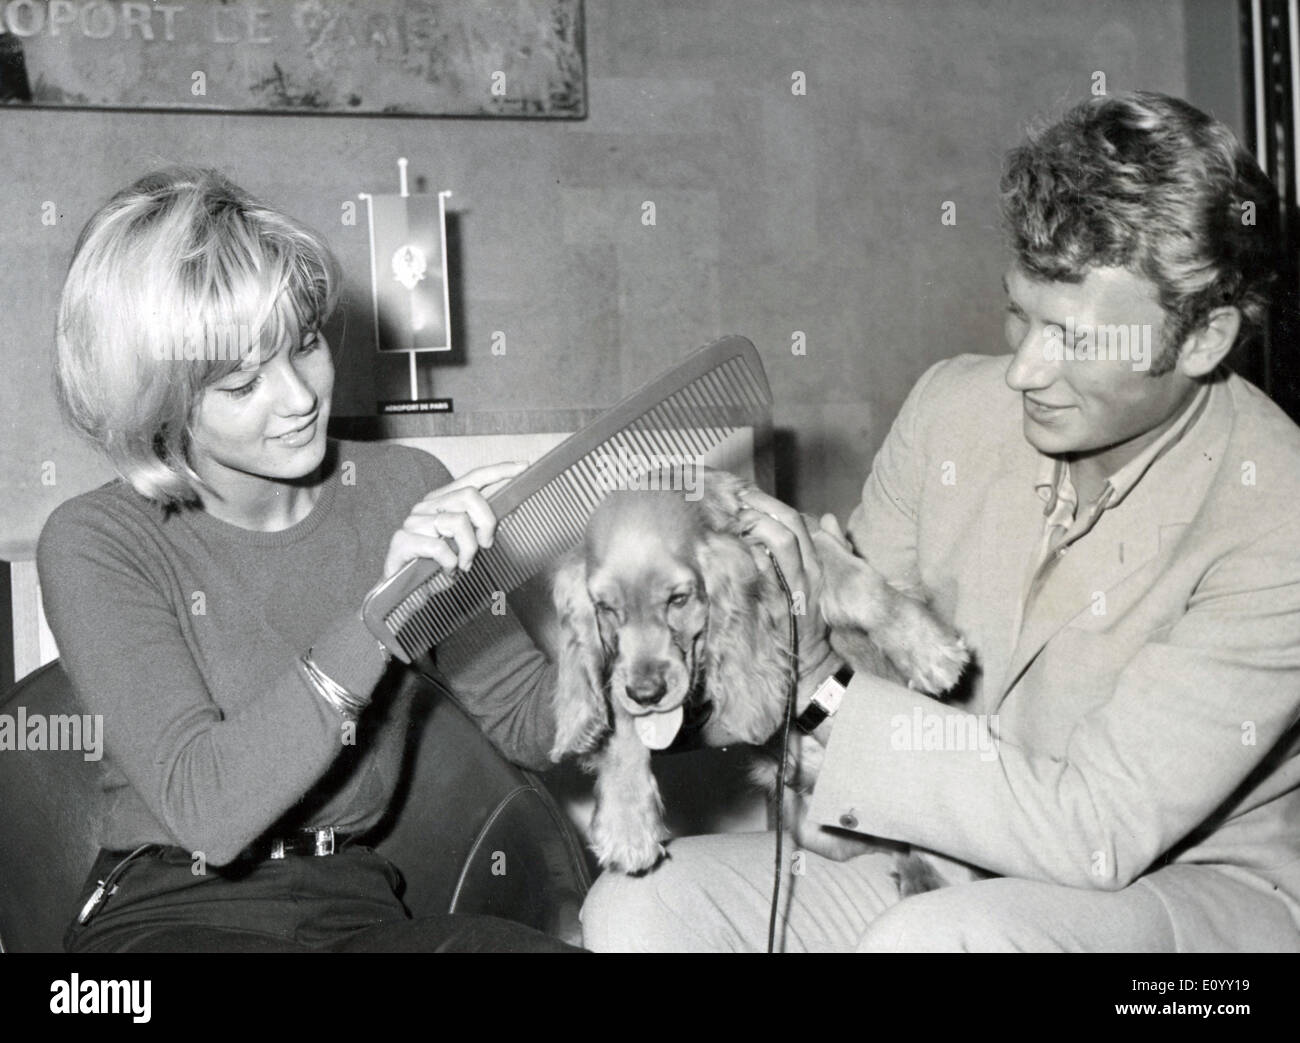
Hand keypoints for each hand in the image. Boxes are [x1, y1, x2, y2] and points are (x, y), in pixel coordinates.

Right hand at [382, 461, 527, 579]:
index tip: (523, 467)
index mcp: (443, 501)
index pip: (473, 477)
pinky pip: (438, 546)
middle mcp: (427, 506)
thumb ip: (483, 527)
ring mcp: (413, 522)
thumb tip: (512, 511)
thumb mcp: (468, 546)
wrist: (404, 597)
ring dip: (469, 549)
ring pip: (457, 522)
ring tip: (464, 565)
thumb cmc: (439, 570)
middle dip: (486, 521)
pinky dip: (450, 562)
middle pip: (469, 495)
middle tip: (486, 545)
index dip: (498, 471)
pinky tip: (448, 571)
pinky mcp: (402, 541)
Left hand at [735, 487, 833, 676]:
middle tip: (738, 501)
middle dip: (762, 508)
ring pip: (781, 543)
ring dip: (756, 526)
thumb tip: (829, 518)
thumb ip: (830, 548)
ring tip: (736, 521)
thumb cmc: (810, 619)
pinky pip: (765, 571)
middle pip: (790, 526)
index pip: (798, 523)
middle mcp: (808, 572)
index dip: (772, 505)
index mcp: (815, 564)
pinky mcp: (779, 604)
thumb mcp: (821, 581)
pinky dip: (750, 555)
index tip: (749, 497)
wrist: (809, 659)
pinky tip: (733, 548)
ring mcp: (795, 586)